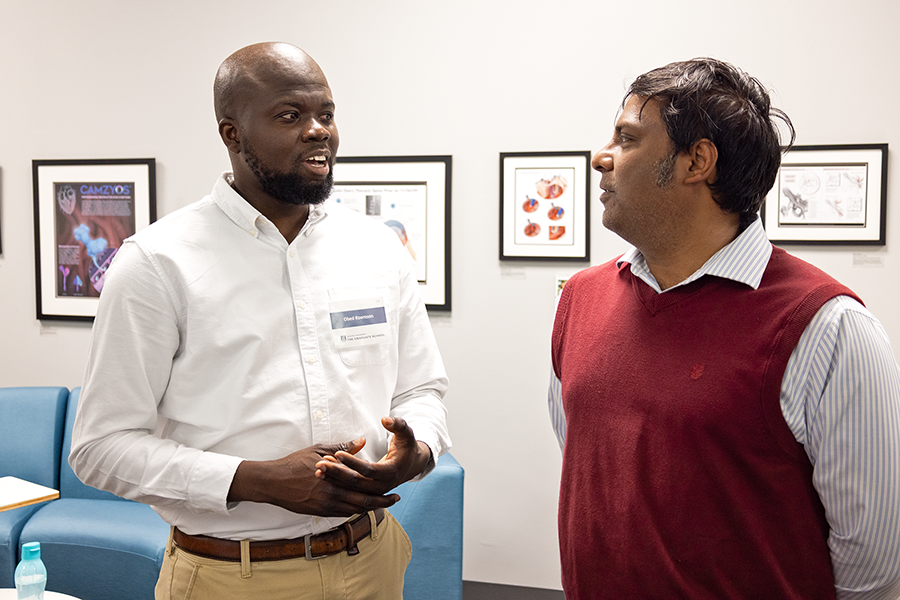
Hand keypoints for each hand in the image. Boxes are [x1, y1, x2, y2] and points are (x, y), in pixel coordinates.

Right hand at [227, 440, 399, 517]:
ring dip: (369, 508)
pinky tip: (361, 506)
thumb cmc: (294, 463)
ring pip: (354, 510)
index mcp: (334, 479)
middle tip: (395, 499)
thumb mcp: (318, 450)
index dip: (381, 490)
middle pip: (363, 503)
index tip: (393, 488)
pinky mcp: (318, 512)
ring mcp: (325, 506)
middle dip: (382, 502)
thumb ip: (343, 448)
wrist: (272, 482)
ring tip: (383, 504)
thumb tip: (362, 441)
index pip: (364, 487)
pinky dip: (354, 510)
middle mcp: (331, 496)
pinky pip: (341, 514)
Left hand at [314, 417, 431, 495]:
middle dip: (337, 473)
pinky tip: (324, 473)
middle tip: (320, 463)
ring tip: (319, 467)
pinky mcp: (368, 493)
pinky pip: (351, 490)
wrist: (412, 465)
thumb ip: (398, 425)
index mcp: (391, 472)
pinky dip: (338, 482)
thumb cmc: (407, 446)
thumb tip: (385, 419)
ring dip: (334, 479)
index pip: (368, 470)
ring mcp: (375, 491)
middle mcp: (382, 486)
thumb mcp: (406, 433)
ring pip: (351, 489)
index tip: (338, 453)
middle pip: (356, 482)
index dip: (353, 462)